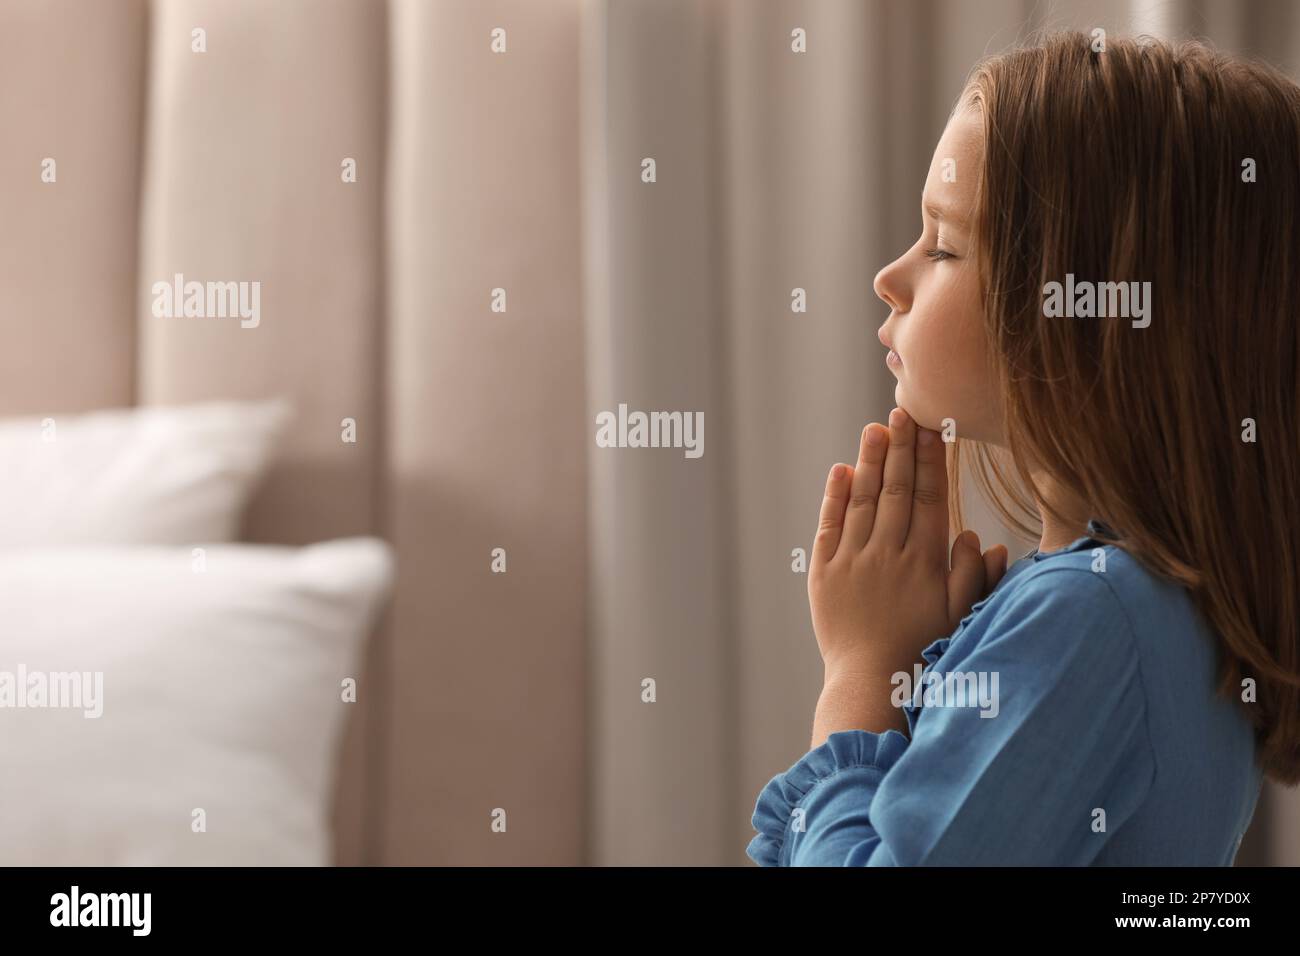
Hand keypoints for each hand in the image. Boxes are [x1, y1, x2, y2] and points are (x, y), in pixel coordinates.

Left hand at [809, 408, 1006, 681]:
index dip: (929, 460)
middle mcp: (889, 553)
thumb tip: (980, 537)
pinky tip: (840, 471)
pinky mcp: (824, 574)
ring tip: (874, 429)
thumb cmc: (921, 651)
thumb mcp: (960, 616)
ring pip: (862, 500)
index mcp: (926, 560)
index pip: (929, 497)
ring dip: (868, 461)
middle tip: (902, 411)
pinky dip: (834, 497)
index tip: (931, 429)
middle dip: (900, 447)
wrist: (871, 683)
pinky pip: (829, 526)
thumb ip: (973, 575)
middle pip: (895, 489)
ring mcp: (854, 561)